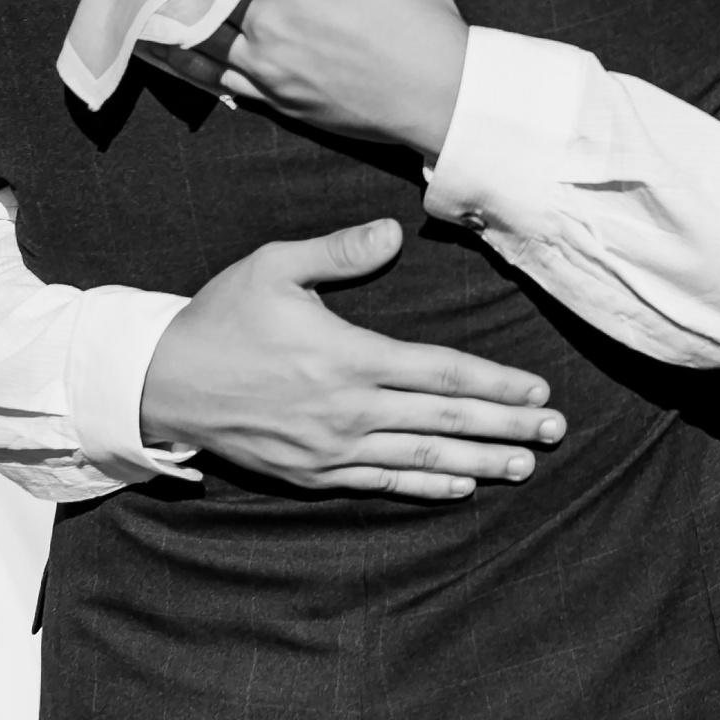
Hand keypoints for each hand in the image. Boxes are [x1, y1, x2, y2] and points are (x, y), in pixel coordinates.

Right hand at [137, 218, 564, 498]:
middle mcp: (348, 409)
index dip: (494, 384)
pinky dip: (425, 487)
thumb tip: (391, 232)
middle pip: (444, 421)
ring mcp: (331, 449)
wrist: (163, 382)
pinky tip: (460, 485)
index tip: (536, 390)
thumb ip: (338, 252)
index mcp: (348, 356)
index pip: (440, 374)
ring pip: (420, 459)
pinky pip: (380, 484)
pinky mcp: (312, 473)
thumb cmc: (222, 317)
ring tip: (524, 465)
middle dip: (506, 425)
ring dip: (479, 461)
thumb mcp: (274, 266)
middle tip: (556, 432)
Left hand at [140, 0, 468, 157]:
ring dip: (166, 19)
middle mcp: (272, 22)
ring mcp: (271, 65)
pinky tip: (164, 51)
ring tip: (138, 4)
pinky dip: (185, 61)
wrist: (441, 93)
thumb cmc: (420, 20)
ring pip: (202, 38)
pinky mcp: (277, 99)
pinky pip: (217, 79)